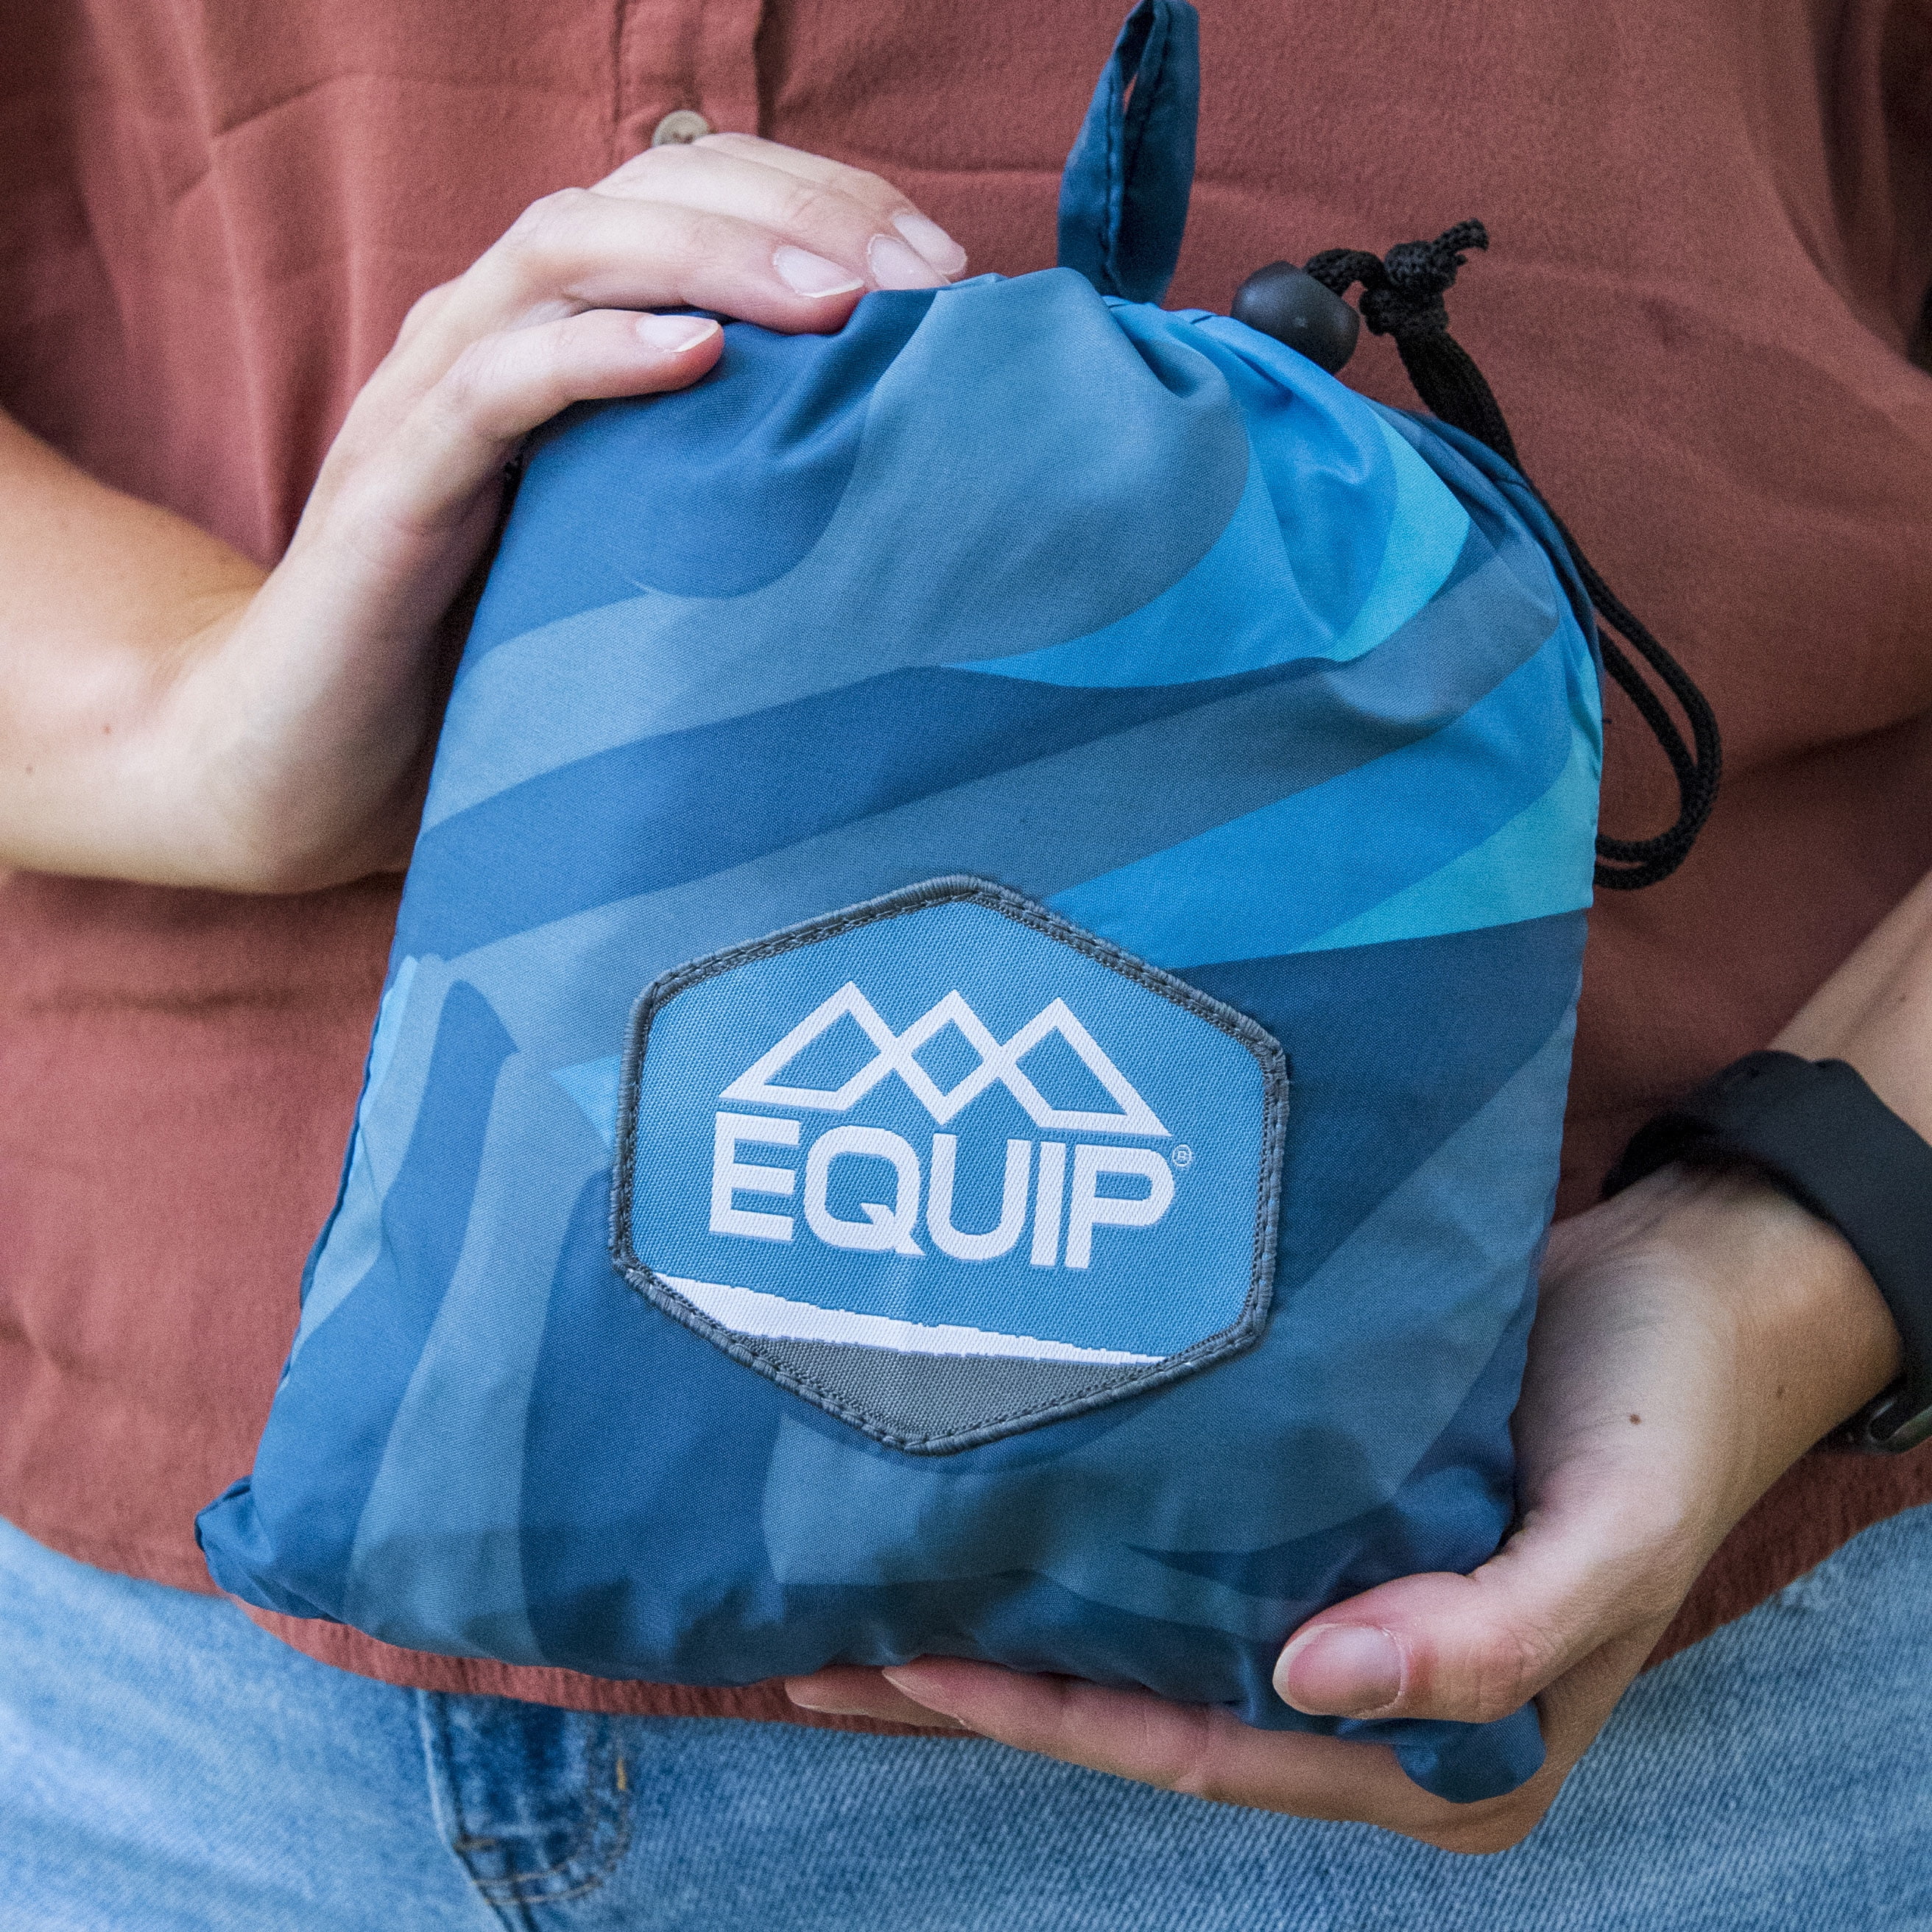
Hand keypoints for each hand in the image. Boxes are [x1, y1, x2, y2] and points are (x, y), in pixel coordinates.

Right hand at [0, 135, 965, 889]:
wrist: (312, 761)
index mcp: (570, 335)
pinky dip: (597, 355)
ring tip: (837, 300)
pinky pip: (496, 385)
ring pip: (572, 249)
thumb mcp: (642, 560)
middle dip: (805, 214)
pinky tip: (697, 359)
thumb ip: (728, 497)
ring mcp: (438, 394)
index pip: (705, 202)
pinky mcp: (397, 485)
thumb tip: (906, 500)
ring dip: (718, 258)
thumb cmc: (496, 662)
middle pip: (655, 191)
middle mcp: (500, 330)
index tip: (952, 280)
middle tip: (933, 285)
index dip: (831, 208)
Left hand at [788, 1162, 1898, 1852]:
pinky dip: (1085, 1527)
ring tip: (865, 1577)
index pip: (1200, 1747)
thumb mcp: (1613, 1541)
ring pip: (1142, 1625)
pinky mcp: (1325, 1510)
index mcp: (1439, 1749)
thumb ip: (1484, 1642)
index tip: (901, 1663)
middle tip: (821, 1646)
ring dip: (1014, 1607)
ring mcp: (1340, 1599)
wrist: (1705, 1282)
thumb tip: (1310, 1684)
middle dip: (986, 1681)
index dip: (1045, 1715)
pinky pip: (1180, 1538)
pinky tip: (996, 1488)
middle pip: (1141, 1702)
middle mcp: (1370, 1693)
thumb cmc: (1668, 1416)